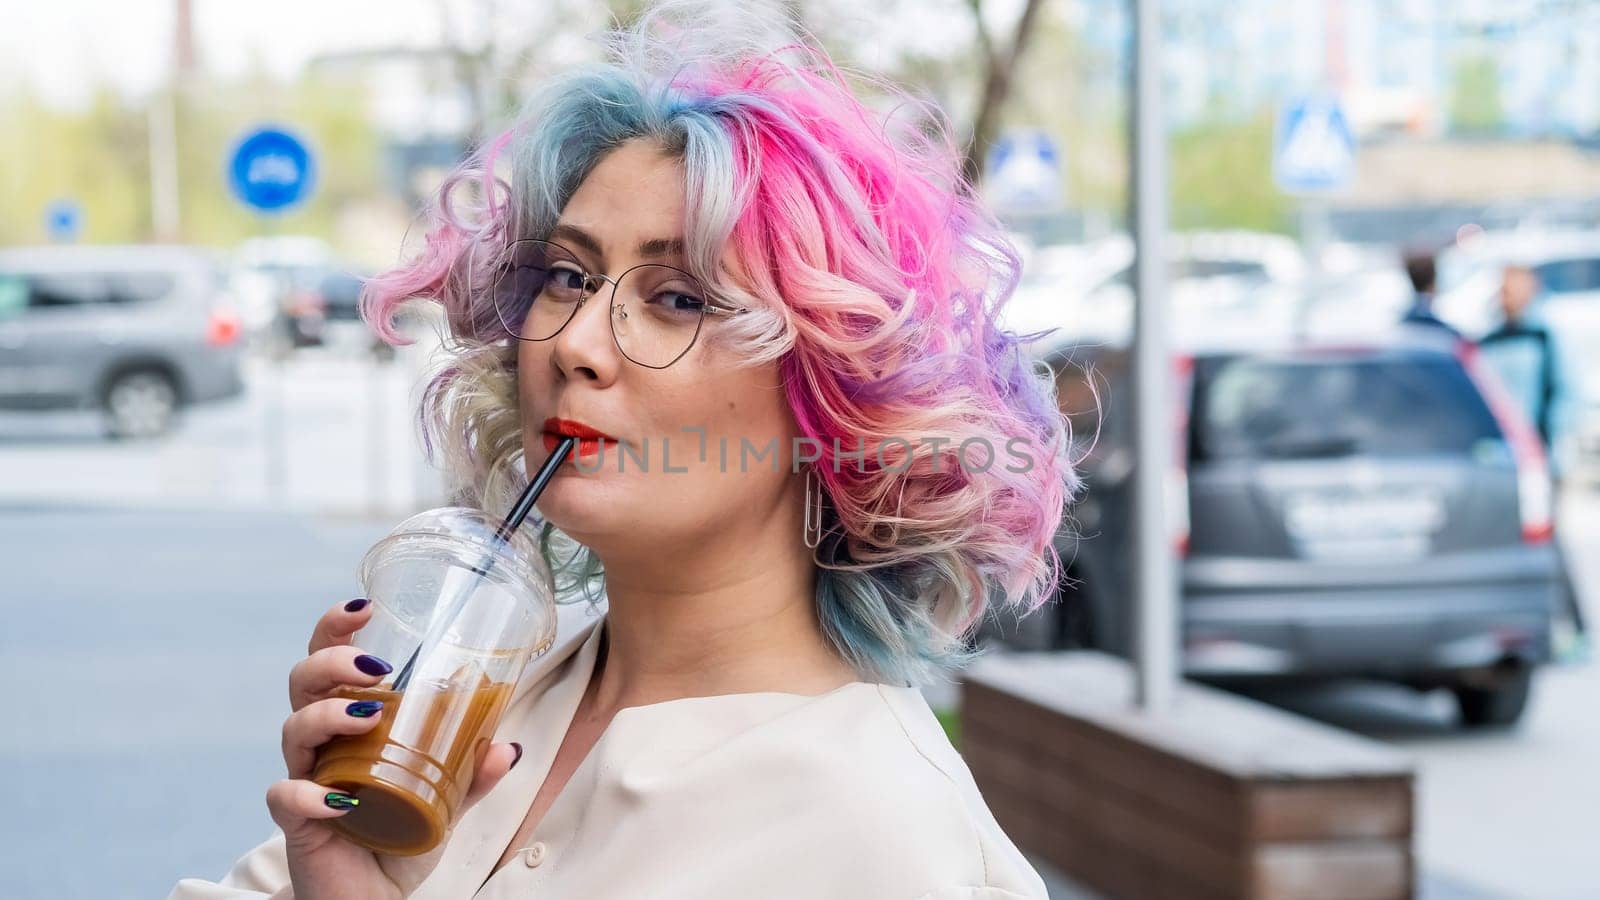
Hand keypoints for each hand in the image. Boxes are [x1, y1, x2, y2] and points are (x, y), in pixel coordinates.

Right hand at [265, 599, 520, 899]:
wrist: (374, 898)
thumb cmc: (399, 836)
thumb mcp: (447, 801)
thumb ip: (472, 775)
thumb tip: (508, 747)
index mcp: (350, 724)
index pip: (328, 663)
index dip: (334, 629)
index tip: (364, 607)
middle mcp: (322, 744)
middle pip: (302, 683)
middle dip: (330, 662)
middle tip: (373, 666)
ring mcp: (305, 778)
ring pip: (293, 729)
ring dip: (326, 715)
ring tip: (366, 716)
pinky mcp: (296, 821)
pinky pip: (285, 797)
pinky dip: (308, 793)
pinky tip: (338, 799)